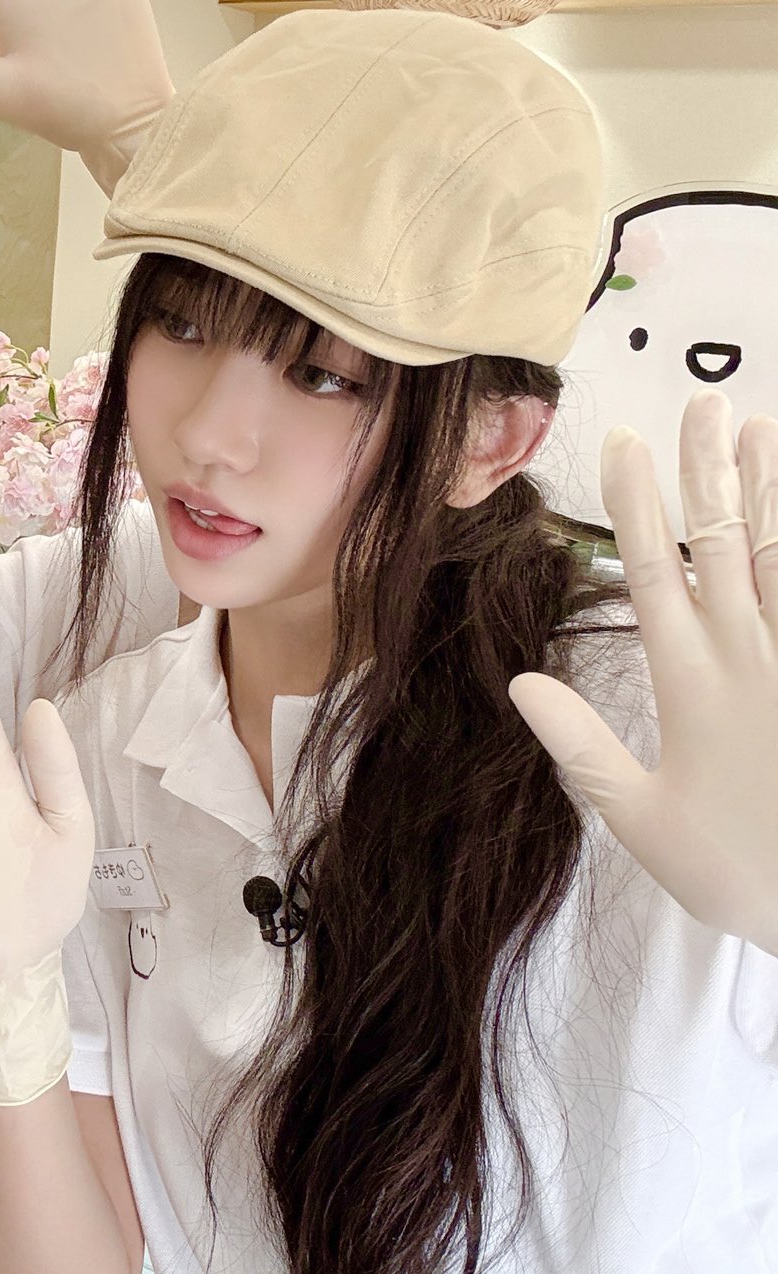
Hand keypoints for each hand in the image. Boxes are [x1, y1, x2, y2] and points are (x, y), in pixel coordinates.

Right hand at [510, 393, 777, 955]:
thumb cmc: (737, 870)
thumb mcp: (641, 821)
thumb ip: (583, 747)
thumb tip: (521, 680)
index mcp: (690, 684)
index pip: (653, 569)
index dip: (634, 502)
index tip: (621, 442)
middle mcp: (751, 654)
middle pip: (725, 540)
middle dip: (708, 469)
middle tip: (703, 403)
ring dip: (773, 487)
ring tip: (762, 426)